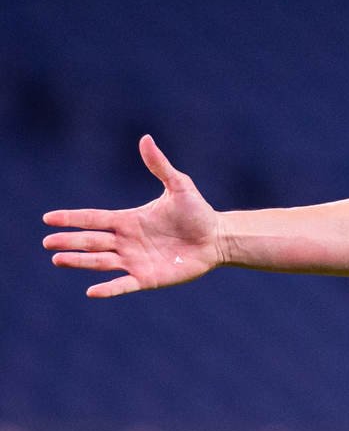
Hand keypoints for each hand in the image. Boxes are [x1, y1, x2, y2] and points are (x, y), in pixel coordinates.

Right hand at [44, 136, 221, 297]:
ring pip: (100, 262)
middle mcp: (126, 241)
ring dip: (80, 261)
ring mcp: (134, 260)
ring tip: (58, 260)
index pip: (93, 219)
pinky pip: (123, 285)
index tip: (48, 218)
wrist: (218, 238)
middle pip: (91, 241)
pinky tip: (91, 292)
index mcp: (128, 220)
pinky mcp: (147, 278)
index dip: (71, 218)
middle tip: (47, 242)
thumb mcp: (179, 186)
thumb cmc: (197, 212)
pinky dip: (108, 289)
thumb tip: (146, 138)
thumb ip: (159, 166)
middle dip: (69, 241)